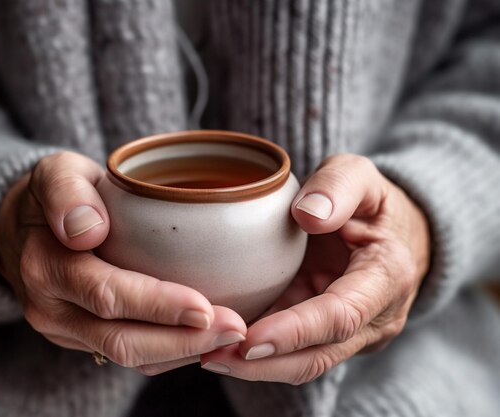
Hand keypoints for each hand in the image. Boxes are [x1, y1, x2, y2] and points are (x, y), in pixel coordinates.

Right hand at [0, 152, 246, 370]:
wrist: (28, 226)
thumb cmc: (54, 194)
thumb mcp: (55, 173)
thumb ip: (66, 192)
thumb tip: (88, 230)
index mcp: (44, 266)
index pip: (106, 294)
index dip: (158, 306)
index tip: (205, 307)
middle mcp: (52, 309)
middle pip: (121, 339)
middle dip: (182, 340)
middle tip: (235, 329)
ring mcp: (66, 330)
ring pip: (128, 356)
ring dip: (182, 352)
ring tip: (230, 337)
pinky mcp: (84, 338)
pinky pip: (129, 356)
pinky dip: (170, 353)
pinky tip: (205, 339)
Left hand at [201, 154, 429, 383]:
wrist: (389, 231)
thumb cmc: (370, 202)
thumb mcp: (359, 176)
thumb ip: (338, 186)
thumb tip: (308, 214)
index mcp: (387, 277)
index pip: (341, 316)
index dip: (295, 331)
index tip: (250, 339)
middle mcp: (374, 317)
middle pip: (318, 355)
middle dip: (265, 364)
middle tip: (211, 357)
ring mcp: (352, 334)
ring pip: (304, 363)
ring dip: (256, 368)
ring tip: (208, 357)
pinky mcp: (327, 335)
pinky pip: (293, 352)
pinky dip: (257, 355)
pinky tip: (220, 346)